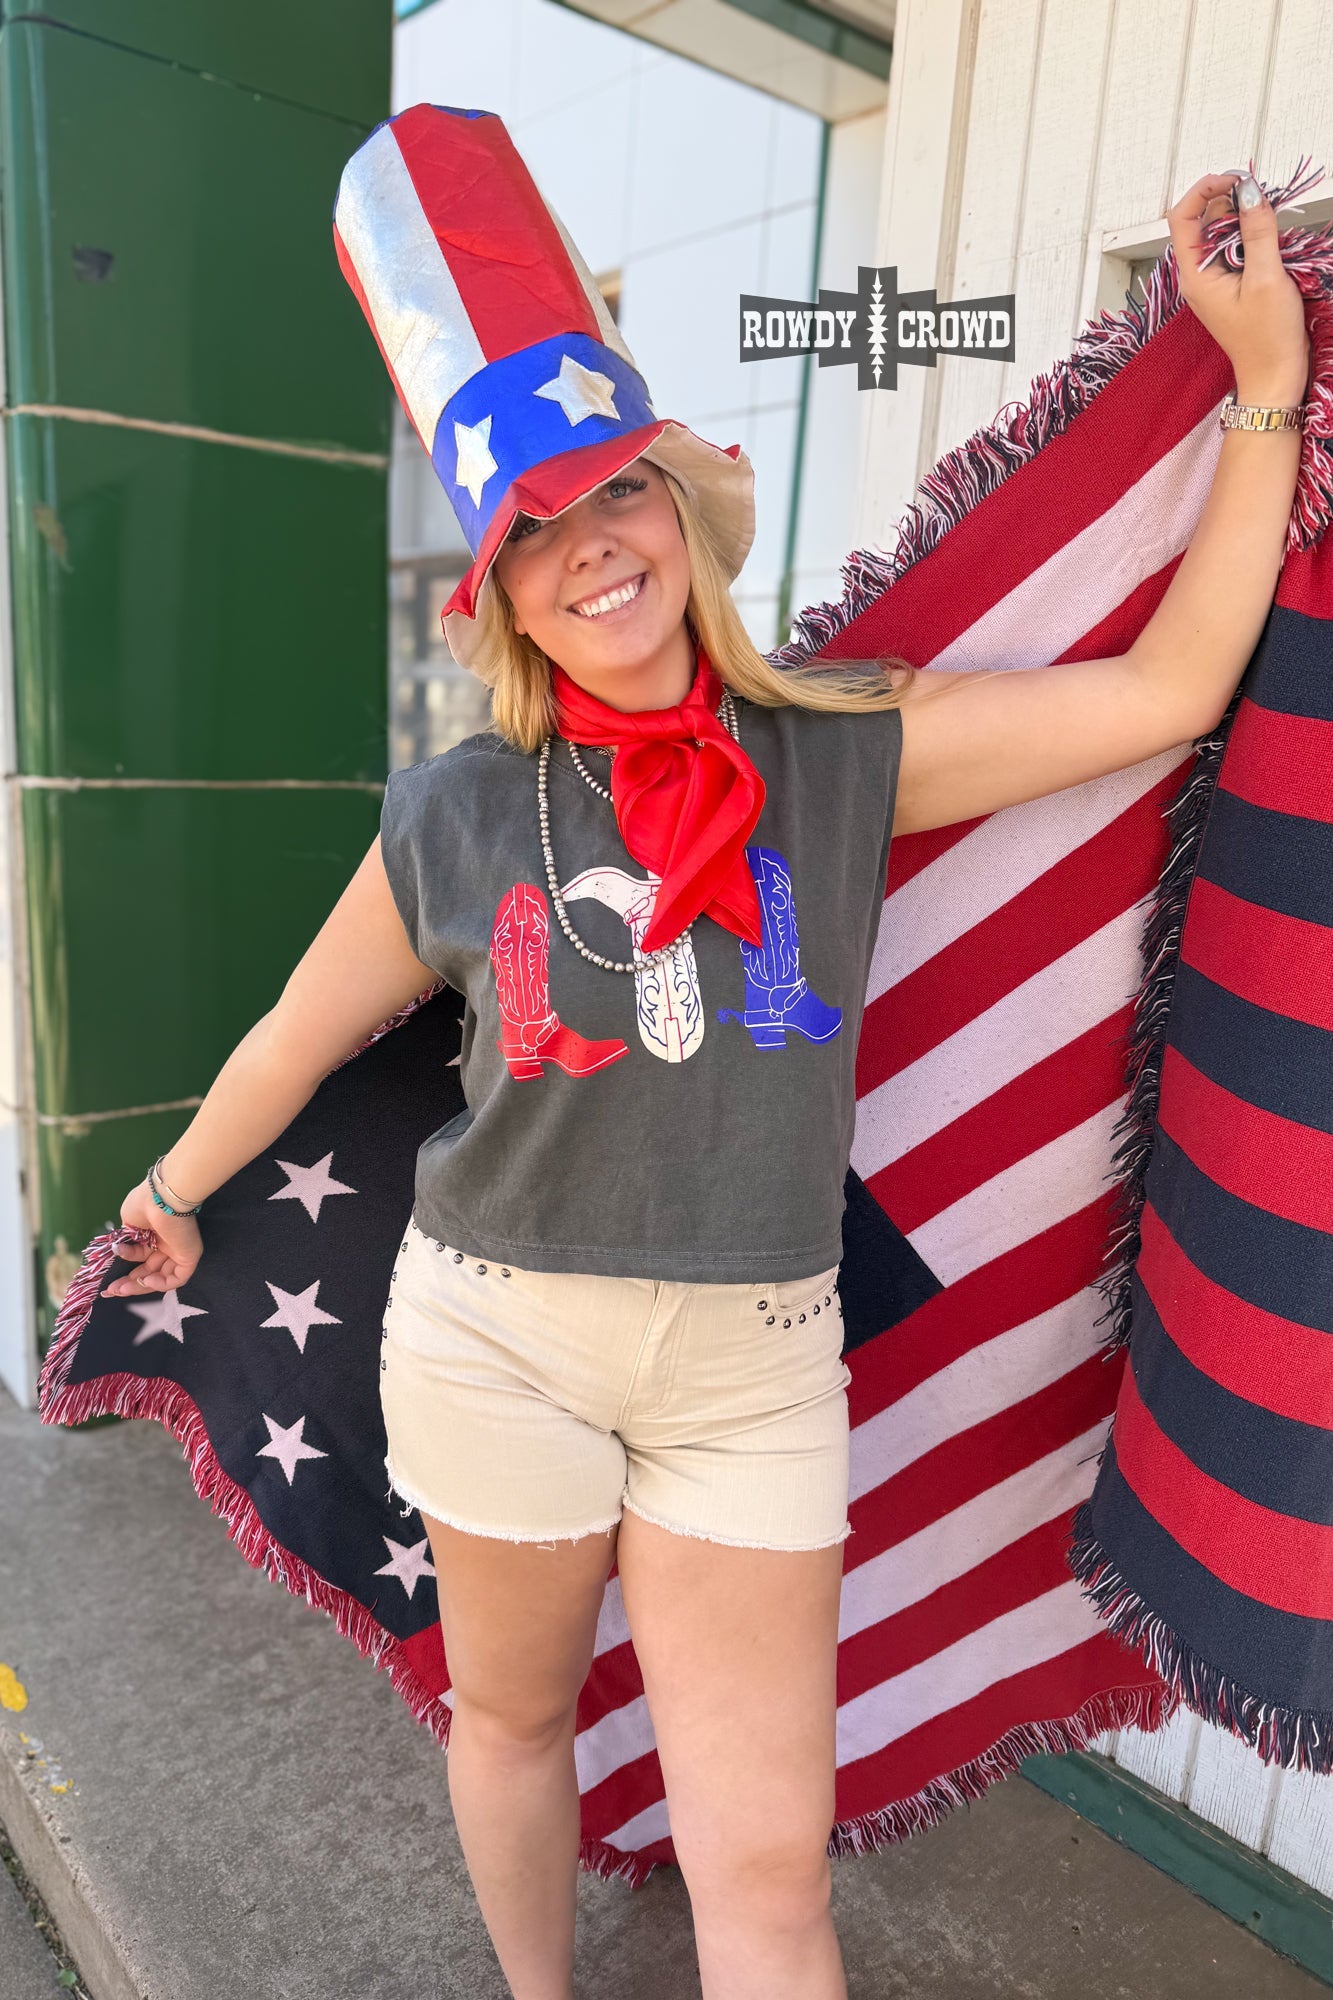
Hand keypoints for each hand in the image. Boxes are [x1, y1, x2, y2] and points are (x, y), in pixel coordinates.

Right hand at [101, 1179, 202, 1297]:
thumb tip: (121, 1248)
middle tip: (110, 1291)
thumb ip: (127, 1239)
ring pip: (161, 1278)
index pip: (141, 1259)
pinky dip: (160, 1284)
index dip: (125, 1272)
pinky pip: (177, 1278)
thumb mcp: (128, 1222)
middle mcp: (167, 1244)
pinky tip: (146, 1280)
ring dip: (139, 1286)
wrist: (162, 1198)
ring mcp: (179, 1251)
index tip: (108, 1284)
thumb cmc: (144, 1204)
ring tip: (121, 1289)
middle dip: (129, 1283)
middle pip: (149, 1271)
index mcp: (153, 1235)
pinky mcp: (189, 1257)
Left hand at [1166, 170, 1309, 403]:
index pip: (1181, 216)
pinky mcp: (1230, 284)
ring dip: (1244, 217)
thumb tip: (1249, 190)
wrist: (1275, 378)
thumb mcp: (1266, 278)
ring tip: (1269, 220)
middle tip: (1261, 197)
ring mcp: (1214, 280)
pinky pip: (1235, 248)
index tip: (1236, 180)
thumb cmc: (1268, 339)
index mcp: (1195, 275)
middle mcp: (1198, 275)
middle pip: (1203, 219)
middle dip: (1230, 200)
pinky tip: (1270, 241)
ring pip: (1221, 231)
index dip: (1205, 189)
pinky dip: (1251, 235)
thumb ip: (1257, 231)